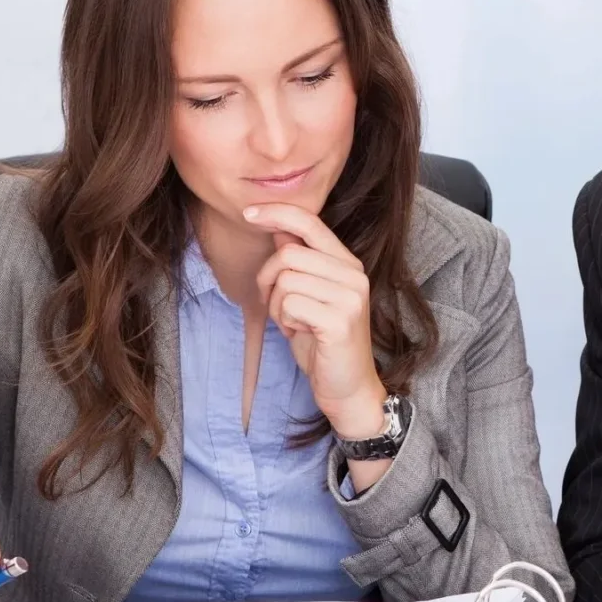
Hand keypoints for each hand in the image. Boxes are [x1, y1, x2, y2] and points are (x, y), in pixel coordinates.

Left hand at [247, 202, 387, 438]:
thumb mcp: (308, 297)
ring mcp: (350, 297)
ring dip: (277, 306)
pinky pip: (290, 304)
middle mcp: (353, 275)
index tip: (248, 213)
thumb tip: (279, 230)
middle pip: (288, 254)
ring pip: (286, 280)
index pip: (310, 222)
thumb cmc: (323, 343)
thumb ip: (299, 263)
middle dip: (268, 280)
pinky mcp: (340, 320)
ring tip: (293, 323)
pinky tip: (300, 333)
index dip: (276, 213)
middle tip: (276, 306)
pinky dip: (285, 321)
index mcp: (347, 263)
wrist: (347, 388)